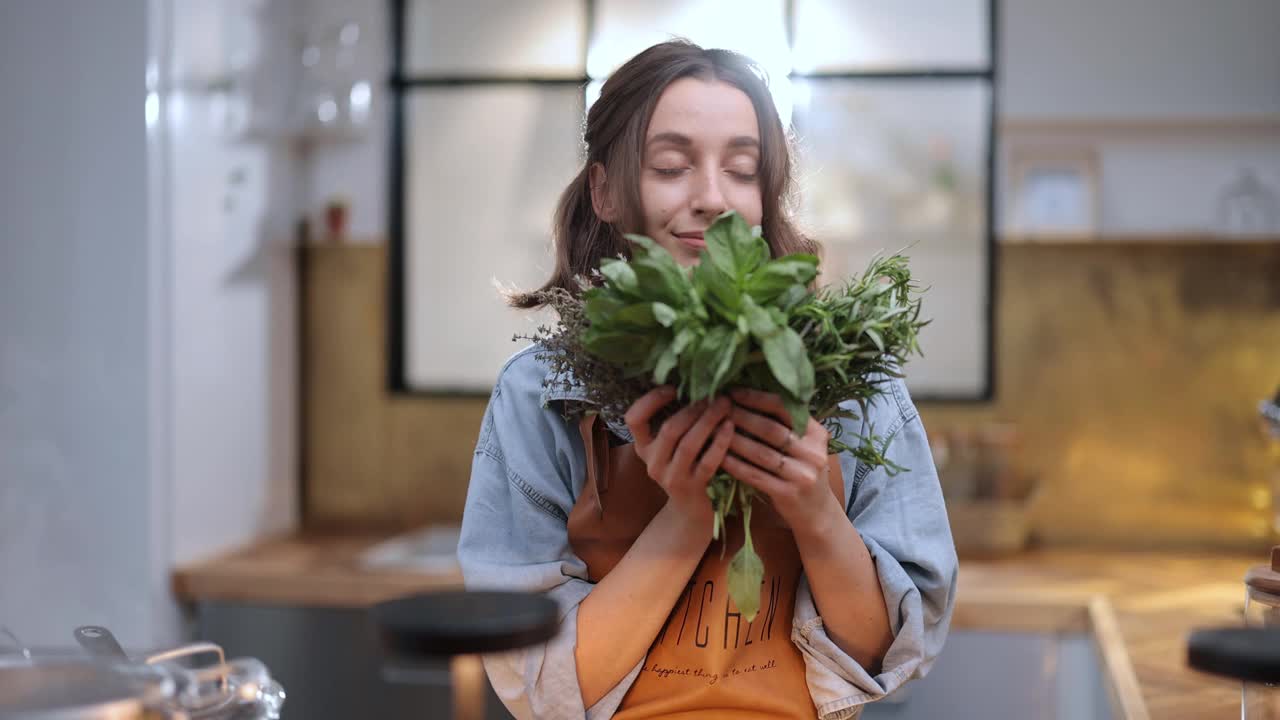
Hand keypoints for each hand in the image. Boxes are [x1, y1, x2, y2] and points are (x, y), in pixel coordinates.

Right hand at [624, 387, 734, 525]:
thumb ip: (675, 421)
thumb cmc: (684, 467)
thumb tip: (694, 382)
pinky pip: (707, 462)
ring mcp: (671, 477)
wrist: (689, 512)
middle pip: (669, 429)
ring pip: (688, 444)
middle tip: (714, 394)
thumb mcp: (670, 447)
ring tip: (725, 404)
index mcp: (643, 447)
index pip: (633, 419)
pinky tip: (731, 427)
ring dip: (708, 421)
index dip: (650, 401)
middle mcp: (652, 462)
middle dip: (693, 408)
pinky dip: (720, 442)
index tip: (673, 388)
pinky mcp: (692, 489)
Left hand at [721, 388, 840, 533]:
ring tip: (713, 430)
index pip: (784, 408)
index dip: (756, 398)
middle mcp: (813, 452)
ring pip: (761, 453)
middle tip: (717, 408)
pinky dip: (735, 465)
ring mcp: (802, 474)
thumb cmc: (802, 470)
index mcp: (817, 433)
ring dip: (733, 440)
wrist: (816, 511)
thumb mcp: (804, 445)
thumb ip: (786, 424)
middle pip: (771, 429)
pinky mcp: (788, 494)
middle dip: (741, 417)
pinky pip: (755, 475)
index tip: (732, 392)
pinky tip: (719, 457)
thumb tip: (747, 395)